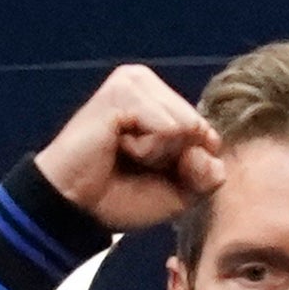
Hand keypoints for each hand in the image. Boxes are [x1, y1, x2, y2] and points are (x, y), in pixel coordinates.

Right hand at [34, 63, 223, 235]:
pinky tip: (117, 145)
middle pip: (198, 127)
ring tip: (123, 152)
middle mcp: (146, 82)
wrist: (77, 207)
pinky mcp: (122, 91)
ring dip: (158, 153)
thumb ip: (209, 173)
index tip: (150, 169)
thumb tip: (211, 147)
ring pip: (185, 126)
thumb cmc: (122, 195)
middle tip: (133, 161)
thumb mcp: (181, 191)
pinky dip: (147, 149)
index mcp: (160, 98)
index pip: (207, 131)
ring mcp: (133, 82)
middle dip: (173, 157)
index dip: (187, 164)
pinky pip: (167, 128)